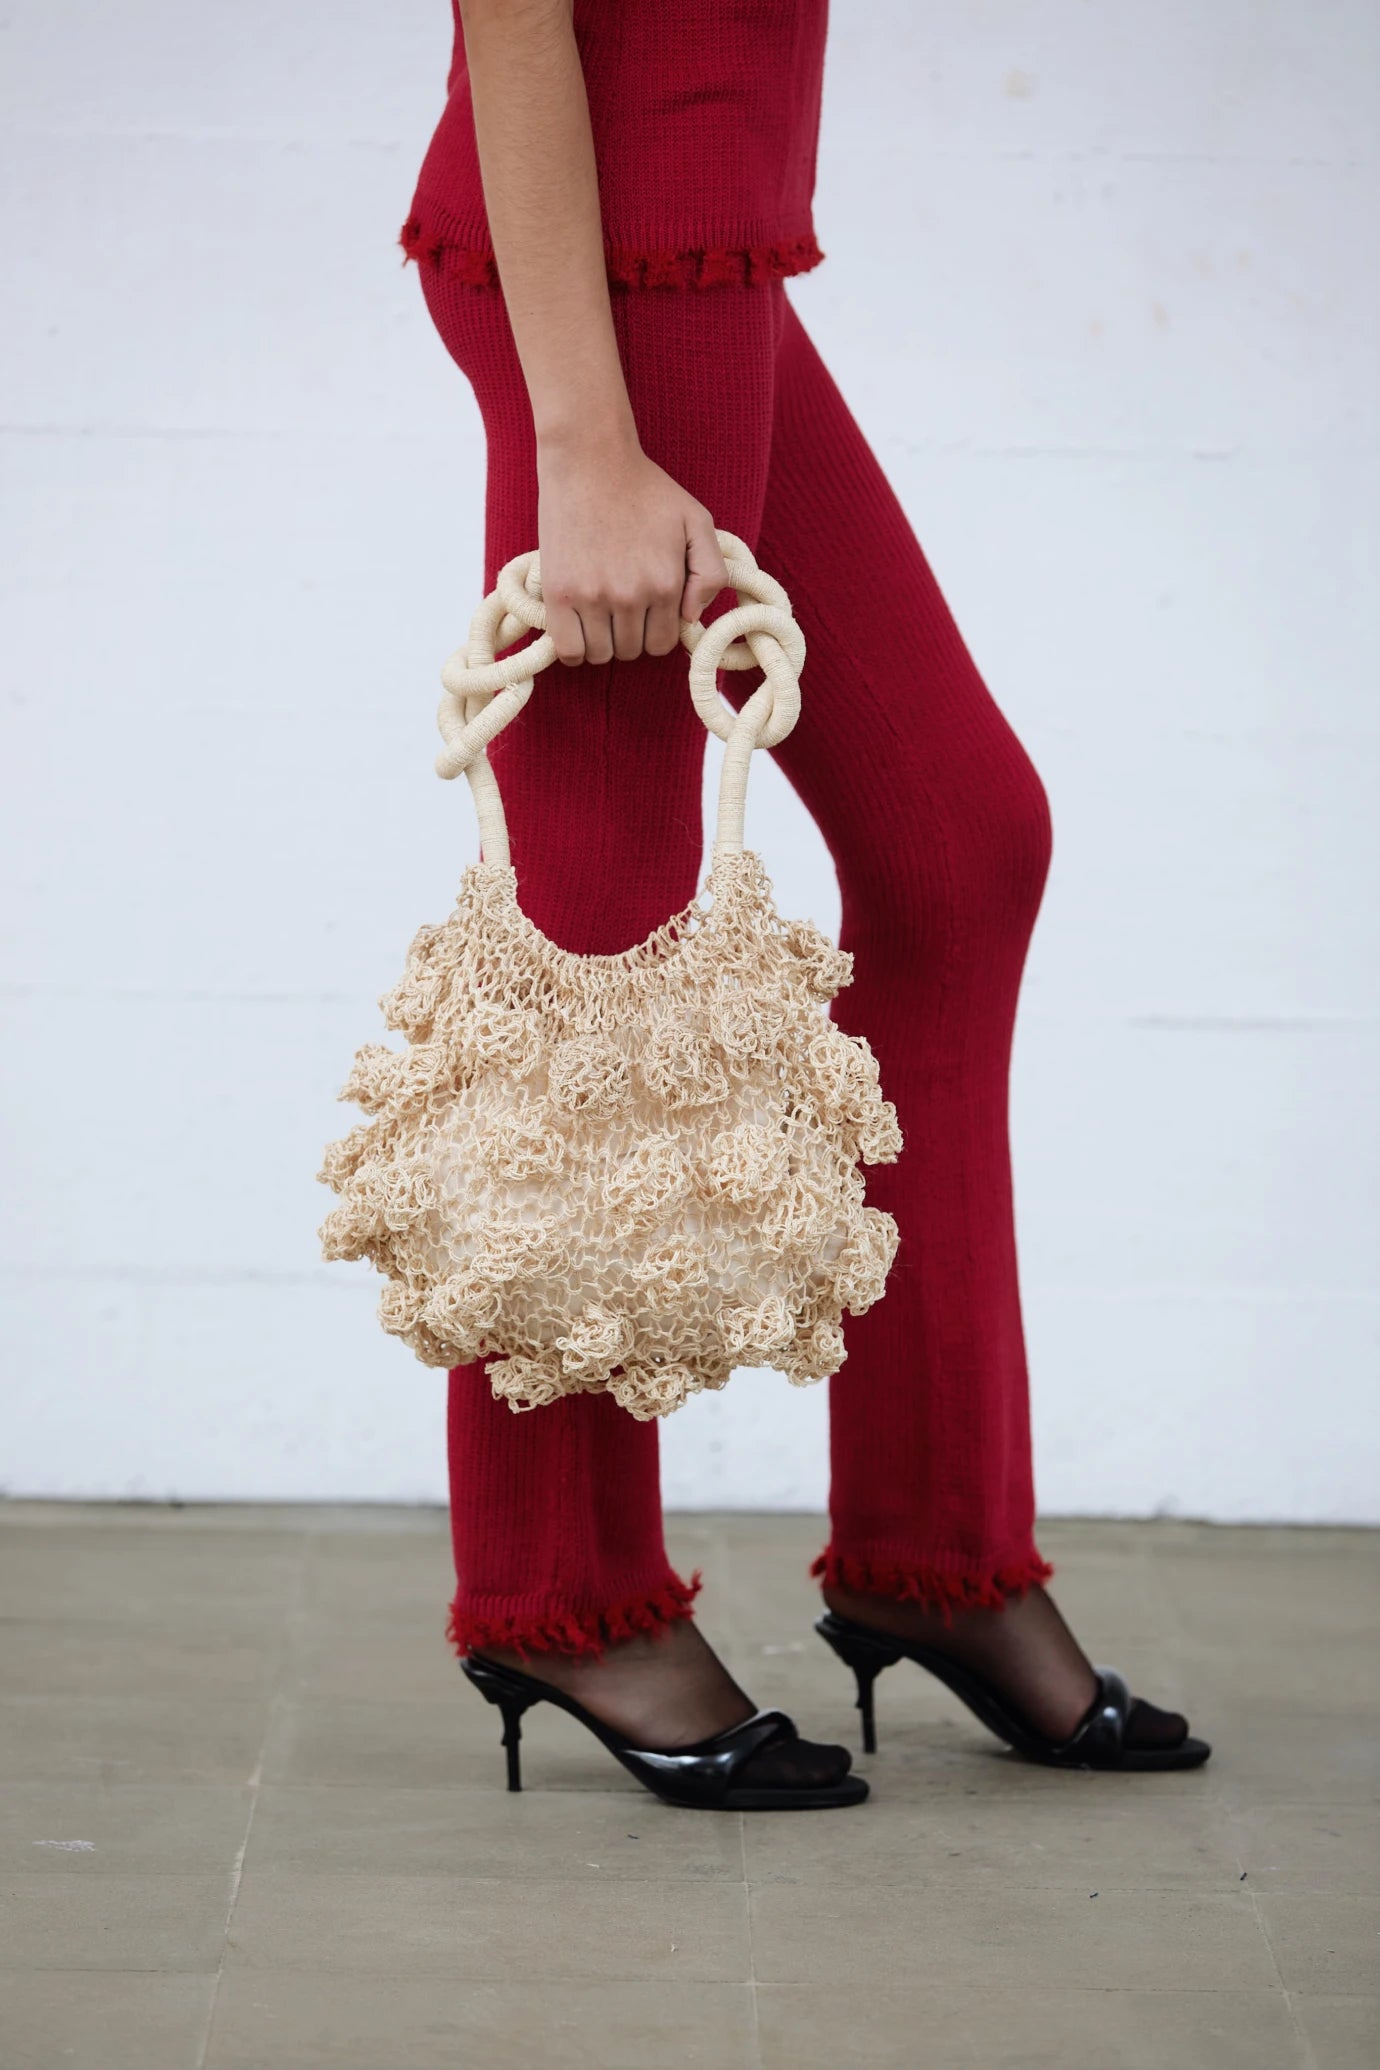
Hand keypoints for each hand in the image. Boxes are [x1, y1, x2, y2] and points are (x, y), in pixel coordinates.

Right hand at [536, 429, 728, 666]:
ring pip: (601, 655)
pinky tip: (577, 629)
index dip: (655, 631)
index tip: (645, 613)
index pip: (663, 644)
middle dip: (629, 636)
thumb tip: (691, 618)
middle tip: (620, 608)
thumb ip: (710, 572)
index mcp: (665, 584)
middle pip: (631, 652)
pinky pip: (570, 650)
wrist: (590, 460)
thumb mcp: (696, 520)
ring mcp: (593, 597)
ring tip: (598, 614)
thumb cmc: (645, 488)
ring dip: (601, 642)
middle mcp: (631, 596)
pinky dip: (574, 649)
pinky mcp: (559, 594)